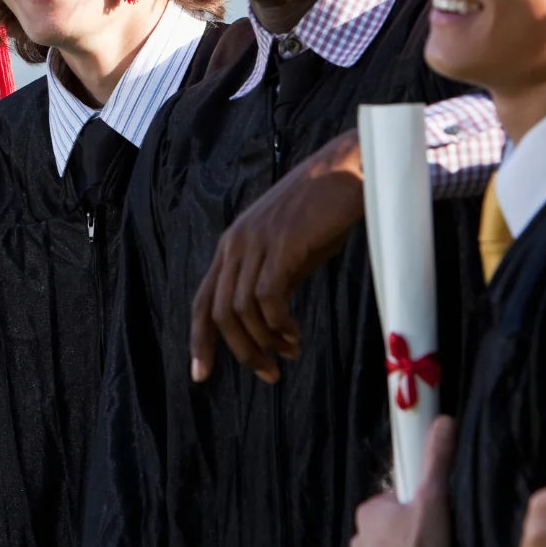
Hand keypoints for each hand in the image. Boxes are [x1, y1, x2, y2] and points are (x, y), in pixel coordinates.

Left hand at [190, 128, 363, 382]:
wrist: (347, 171)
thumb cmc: (322, 211)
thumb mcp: (288, 249)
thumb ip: (272, 279)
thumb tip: (268, 323)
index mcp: (232, 244)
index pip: (203, 299)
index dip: (199, 340)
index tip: (201, 375)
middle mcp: (235, 243)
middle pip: (219, 312)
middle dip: (240, 351)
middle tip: (268, 374)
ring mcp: (256, 242)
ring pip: (242, 310)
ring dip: (266, 341)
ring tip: (291, 352)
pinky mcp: (281, 245)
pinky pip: (268, 298)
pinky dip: (279, 324)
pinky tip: (295, 334)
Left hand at [351, 416, 456, 546]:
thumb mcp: (432, 499)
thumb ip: (436, 460)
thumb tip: (443, 422)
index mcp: (368, 513)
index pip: (395, 500)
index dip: (416, 504)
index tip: (431, 515)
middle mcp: (360, 539)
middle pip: (393, 527)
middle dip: (412, 531)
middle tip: (435, 540)